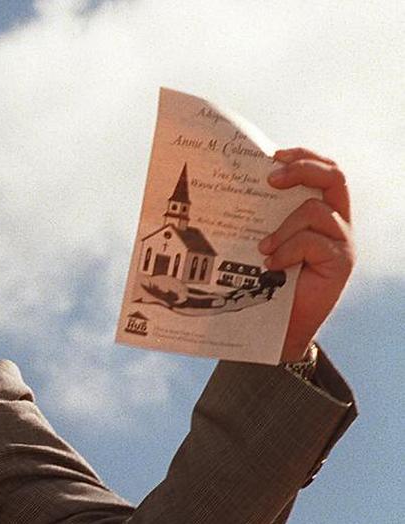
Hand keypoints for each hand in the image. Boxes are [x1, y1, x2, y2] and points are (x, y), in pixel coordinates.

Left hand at [259, 148, 355, 361]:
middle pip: (334, 177)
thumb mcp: (263, 240)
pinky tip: (271, 265)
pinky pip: (312, 241)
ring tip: (263, 248)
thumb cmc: (267, 280)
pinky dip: (287, 250)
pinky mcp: (341, 262)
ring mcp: (342, 241)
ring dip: (283, 227)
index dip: (304, 156)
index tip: (274, 154)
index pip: (324, 170)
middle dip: (302, 169)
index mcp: (320, 210)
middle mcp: (336, 221)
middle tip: (271, 178)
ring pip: (314, 211)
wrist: (280, 325)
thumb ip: (260, 216)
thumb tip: (226, 185)